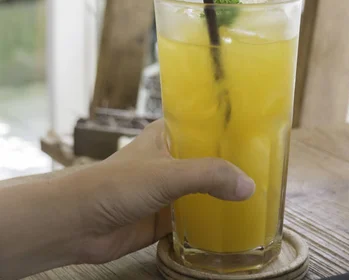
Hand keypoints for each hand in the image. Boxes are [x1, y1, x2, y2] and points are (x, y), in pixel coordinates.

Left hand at [75, 119, 254, 263]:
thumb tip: (248, 185)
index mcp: (169, 134)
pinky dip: (212, 221)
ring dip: (224, 194)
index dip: (230, 128)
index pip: (205, 124)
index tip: (260, 132)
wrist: (79, 223)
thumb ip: (208, 176)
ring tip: (260, 197)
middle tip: (268, 169)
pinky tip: (235, 225)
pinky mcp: (165, 216)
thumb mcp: (167, 173)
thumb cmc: (115, 184)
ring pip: (204, 189)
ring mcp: (168, 189)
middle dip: (233, 165)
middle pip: (209, 159)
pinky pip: (196, 217)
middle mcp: (171, 158)